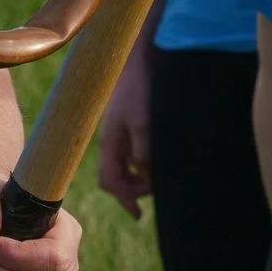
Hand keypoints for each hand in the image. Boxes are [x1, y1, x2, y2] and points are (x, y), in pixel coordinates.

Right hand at [96, 45, 152, 217]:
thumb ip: (143, 152)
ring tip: (161, 174)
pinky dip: (145, 159)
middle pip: (118, 176)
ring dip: (142, 174)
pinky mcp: (129, 120)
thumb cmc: (139, 87)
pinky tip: (160, 155)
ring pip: (128, 163)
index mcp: (109, 142)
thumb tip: (146, 176)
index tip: (139, 215)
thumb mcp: (143, 123)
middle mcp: (112, 139)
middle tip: (157, 190)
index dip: (124, 200)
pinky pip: (134, 149)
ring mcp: (120, 130)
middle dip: (136, 188)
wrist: (135, 55)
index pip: (110, 182)